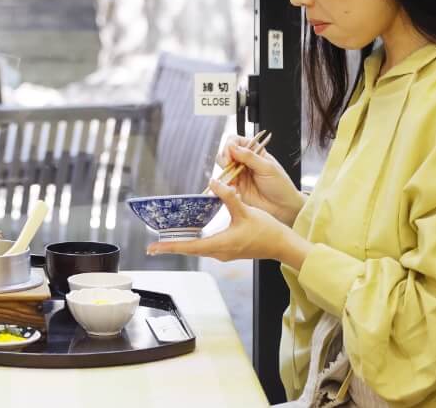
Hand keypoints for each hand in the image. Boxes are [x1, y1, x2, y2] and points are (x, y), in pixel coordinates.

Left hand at [146, 179, 310, 268]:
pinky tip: (189, 235)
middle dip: (171, 246)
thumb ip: (228, 197)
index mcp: (221, 244)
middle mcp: (219, 252)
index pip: (189, 246)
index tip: (153, 247)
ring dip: (182, 244)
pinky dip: (194, 241)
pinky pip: (206, 246)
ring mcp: (224, 252)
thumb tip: (213, 183)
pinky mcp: (228, 249)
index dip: (170, 246)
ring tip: (166, 240)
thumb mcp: (246, 211)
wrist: (282, 244)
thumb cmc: (267, 231)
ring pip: (197, 248)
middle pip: (190, 249)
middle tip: (153, 245)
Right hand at [216, 133, 304, 225]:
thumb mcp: (267, 168)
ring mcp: (239, 173)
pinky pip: (223, 181)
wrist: (283, 207)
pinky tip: (232, 186)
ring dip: (225, 170)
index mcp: (254, 151)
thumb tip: (232, 146)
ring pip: (222, 166)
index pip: (236, 141)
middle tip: (229, 165)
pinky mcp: (235, 187)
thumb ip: (249, 157)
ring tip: (233, 178)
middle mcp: (245, 161)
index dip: (230, 145)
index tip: (230, 155)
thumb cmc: (280, 186)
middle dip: (224, 157)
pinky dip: (223, 183)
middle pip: (226, 151)